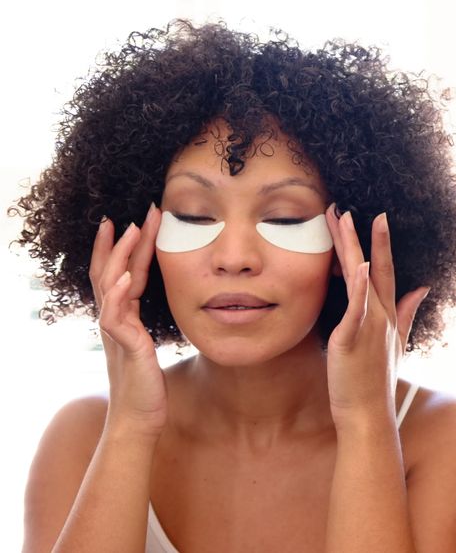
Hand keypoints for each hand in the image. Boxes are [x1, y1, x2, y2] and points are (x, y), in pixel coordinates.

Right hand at [89, 203, 166, 437]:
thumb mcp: (150, 346)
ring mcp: (116, 333)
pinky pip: (116, 317)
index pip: (122, 273)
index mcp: (123, 317)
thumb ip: (150, 325)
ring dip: (119, 257)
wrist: (138, 419)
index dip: (128, 247)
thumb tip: (167, 308)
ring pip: (110, 286)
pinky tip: (126, 278)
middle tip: (134, 213)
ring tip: (129, 231)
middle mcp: (114, 320)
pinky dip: (119, 295)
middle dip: (121, 241)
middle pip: (111, 271)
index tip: (138, 220)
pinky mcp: (125, 348)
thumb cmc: (147, 385)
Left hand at [323, 206, 427, 423]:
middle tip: (352, 207)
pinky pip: (356, 309)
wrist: (369, 413)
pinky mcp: (352, 339)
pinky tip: (357, 267)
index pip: (386, 271)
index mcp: (388, 315)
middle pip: (374, 267)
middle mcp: (381, 315)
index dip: (381, 244)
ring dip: (352, 247)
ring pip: (361, 278)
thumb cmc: (377, 381)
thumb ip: (408, 312)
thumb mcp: (397, 342)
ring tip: (341, 220)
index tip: (377, 218)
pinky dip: (359, 287)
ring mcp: (369, 325)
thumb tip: (423, 288)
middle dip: (366, 236)